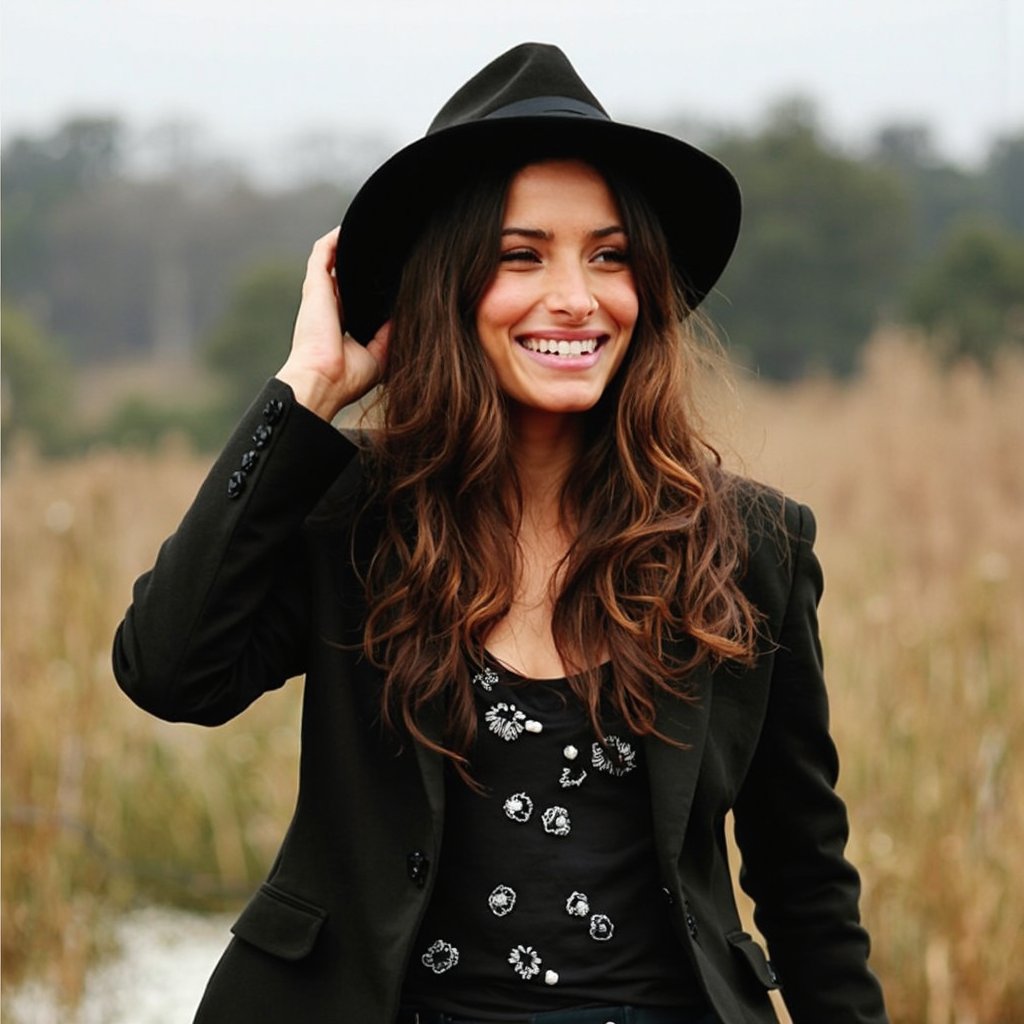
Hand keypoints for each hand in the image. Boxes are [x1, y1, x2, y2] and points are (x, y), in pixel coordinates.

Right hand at [275, 227, 389, 420]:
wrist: (324, 381)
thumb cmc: (347, 378)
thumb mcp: (379, 355)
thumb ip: (389, 334)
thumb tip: (405, 316)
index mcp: (342, 324)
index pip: (357, 297)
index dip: (371, 286)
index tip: (392, 276)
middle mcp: (330, 307)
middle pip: (346, 274)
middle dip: (363, 262)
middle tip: (386, 247)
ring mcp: (320, 294)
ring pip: (333, 258)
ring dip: (349, 244)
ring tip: (372, 230)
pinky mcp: (315, 285)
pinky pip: (322, 251)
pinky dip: (336, 237)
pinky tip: (355, 226)